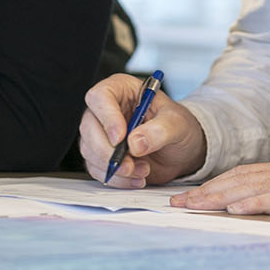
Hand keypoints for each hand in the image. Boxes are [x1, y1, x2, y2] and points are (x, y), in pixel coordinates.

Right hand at [80, 73, 205, 187]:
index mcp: (121, 90)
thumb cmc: (177, 126)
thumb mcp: (177, 123)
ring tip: (143, 170)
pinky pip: (97, 168)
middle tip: (130, 164)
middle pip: (88, 126)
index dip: (107, 117)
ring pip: (89, 150)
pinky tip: (137, 178)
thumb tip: (136, 143)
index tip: (121, 138)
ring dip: (114, 167)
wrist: (181, 150)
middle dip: (107, 151)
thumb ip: (160, 130)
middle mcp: (107, 110)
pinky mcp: (102, 155)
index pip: (100, 97)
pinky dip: (116, 178)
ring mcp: (102, 133)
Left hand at [169, 152, 269, 216]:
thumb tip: (260, 207)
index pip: (240, 177)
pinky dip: (256, 202)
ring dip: (220, 197)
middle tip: (175, 203)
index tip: (185, 197)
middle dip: (204, 192)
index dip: (211, 186)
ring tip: (194, 205)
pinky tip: (238, 208)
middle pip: (237, 181)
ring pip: (252, 188)